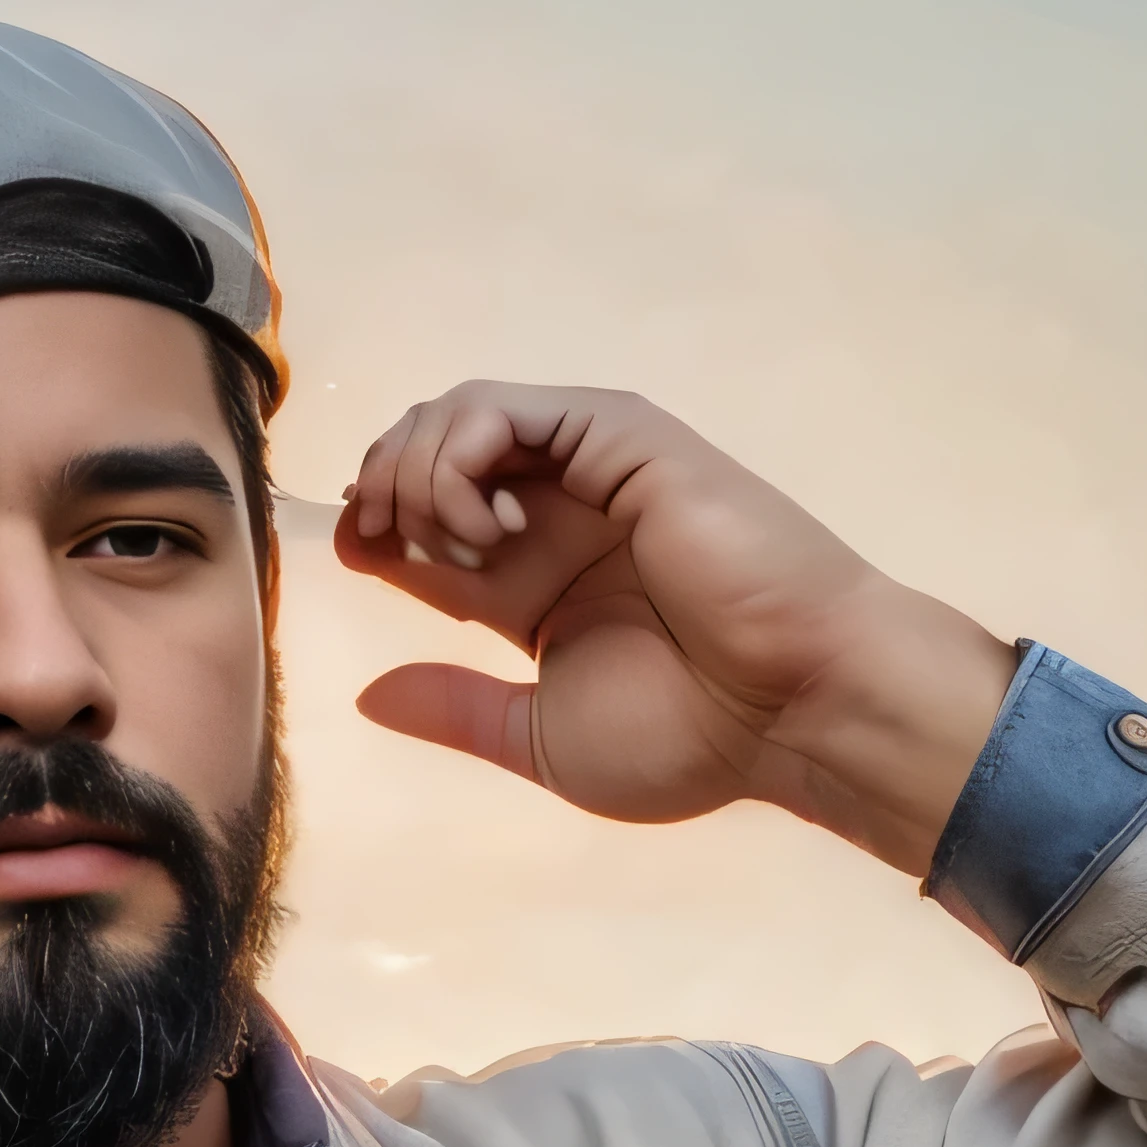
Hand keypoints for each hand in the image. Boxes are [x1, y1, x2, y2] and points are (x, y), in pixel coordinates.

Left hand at [336, 384, 1014, 877]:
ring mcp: (585, 471)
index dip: (371, 524)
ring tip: (462, 546)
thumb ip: (455, 709)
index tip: (356, 555)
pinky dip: (462, 458)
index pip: (421, 524)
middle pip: (423, 452)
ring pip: (452, 415)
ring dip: (419, 473)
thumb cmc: (692, 736)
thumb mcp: (539, 739)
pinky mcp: (614, 436)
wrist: (790, 707)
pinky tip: (491, 529)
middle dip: (383, 487)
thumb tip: (366, 696)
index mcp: (531, 584)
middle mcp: (554, 516)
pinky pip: (499, 408)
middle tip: (397, 545)